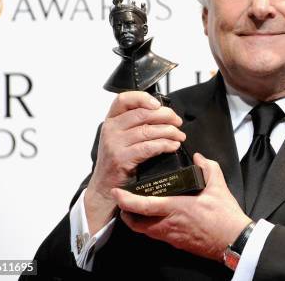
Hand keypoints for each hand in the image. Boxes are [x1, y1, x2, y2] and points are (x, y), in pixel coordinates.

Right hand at [84, 91, 185, 234]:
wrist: (104, 186)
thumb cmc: (118, 159)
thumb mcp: (121, 136)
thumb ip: (136, 123)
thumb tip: (163, 113)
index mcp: (111, 120)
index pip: (124, 99)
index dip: (143, 98)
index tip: (158, 104)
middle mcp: (111, 129)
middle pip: (142, 113)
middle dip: (166, 116)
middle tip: (177, 122)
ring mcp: (115, 144)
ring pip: (148, 130)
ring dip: (169, 131)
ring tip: (179, 135)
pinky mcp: (121, 159)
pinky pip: (149, 147)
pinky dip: (165, 145)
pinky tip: (173, 146)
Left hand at [112, 153, 252, 261]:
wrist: (233, 240)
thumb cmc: (225, 216)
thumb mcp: (218, 185)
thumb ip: (207, 167)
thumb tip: (198, 157)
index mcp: (177, 208)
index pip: (144, 206)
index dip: (127, 200)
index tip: (118, 192)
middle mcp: (169, 224)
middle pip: (136, 223)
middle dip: (125, 212)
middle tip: (123, 201)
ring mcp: (171, 236)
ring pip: (144, 231)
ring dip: (137, 220)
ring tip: (137, 207)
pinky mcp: (176, 243)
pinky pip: (155, 235)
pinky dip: (149, 226)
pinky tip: (156, 216)